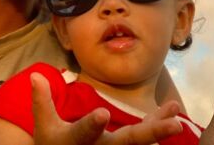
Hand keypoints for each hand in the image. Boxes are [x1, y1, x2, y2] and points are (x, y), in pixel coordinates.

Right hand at [31, 72, 183, 144]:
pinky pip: (143, 138)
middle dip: (150, 134)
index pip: (83, 134)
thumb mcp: (44, 127)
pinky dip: (157, 126)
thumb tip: (36, 75)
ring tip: (178, 117)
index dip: (91, 125)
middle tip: (173, 126)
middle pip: (126, 143)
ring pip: (140, 142)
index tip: (102, 114)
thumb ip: (42, 102)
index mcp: (76, 143)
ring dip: (159, 129)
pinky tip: (174, 114)